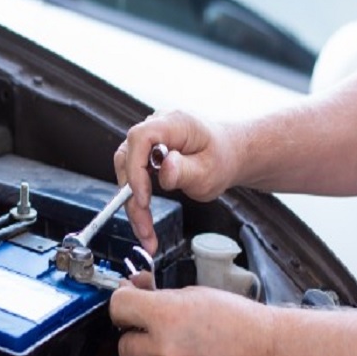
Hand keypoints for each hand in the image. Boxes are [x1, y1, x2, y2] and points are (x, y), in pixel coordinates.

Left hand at [109, 283, 273, 355]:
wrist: (272, 355)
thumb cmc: (241, 323)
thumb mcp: (196, 296)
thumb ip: (160, 296)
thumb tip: (135, 287)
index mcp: (165, 316)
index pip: (118, 306)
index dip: (123, 306)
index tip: (128, 311)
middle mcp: (164, 350)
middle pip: (124, 346)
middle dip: (139, 341)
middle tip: (162, 339)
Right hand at [114, 111, 237, 253]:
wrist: (229, 154)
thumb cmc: (222, 158)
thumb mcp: (210, 171)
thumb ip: (186, 171)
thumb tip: (165, 169)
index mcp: (174, 123)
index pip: (140, 138)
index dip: (135, 169)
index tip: (143, 199)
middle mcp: (156, 127)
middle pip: (127, 159)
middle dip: (131, 197)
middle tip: (144, 227)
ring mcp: (149, 140)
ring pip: (127, 172)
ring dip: (132, 204)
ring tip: (146, 232)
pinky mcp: (146, 154)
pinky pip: (133, 177)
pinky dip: (137, 201)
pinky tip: (145, 221)